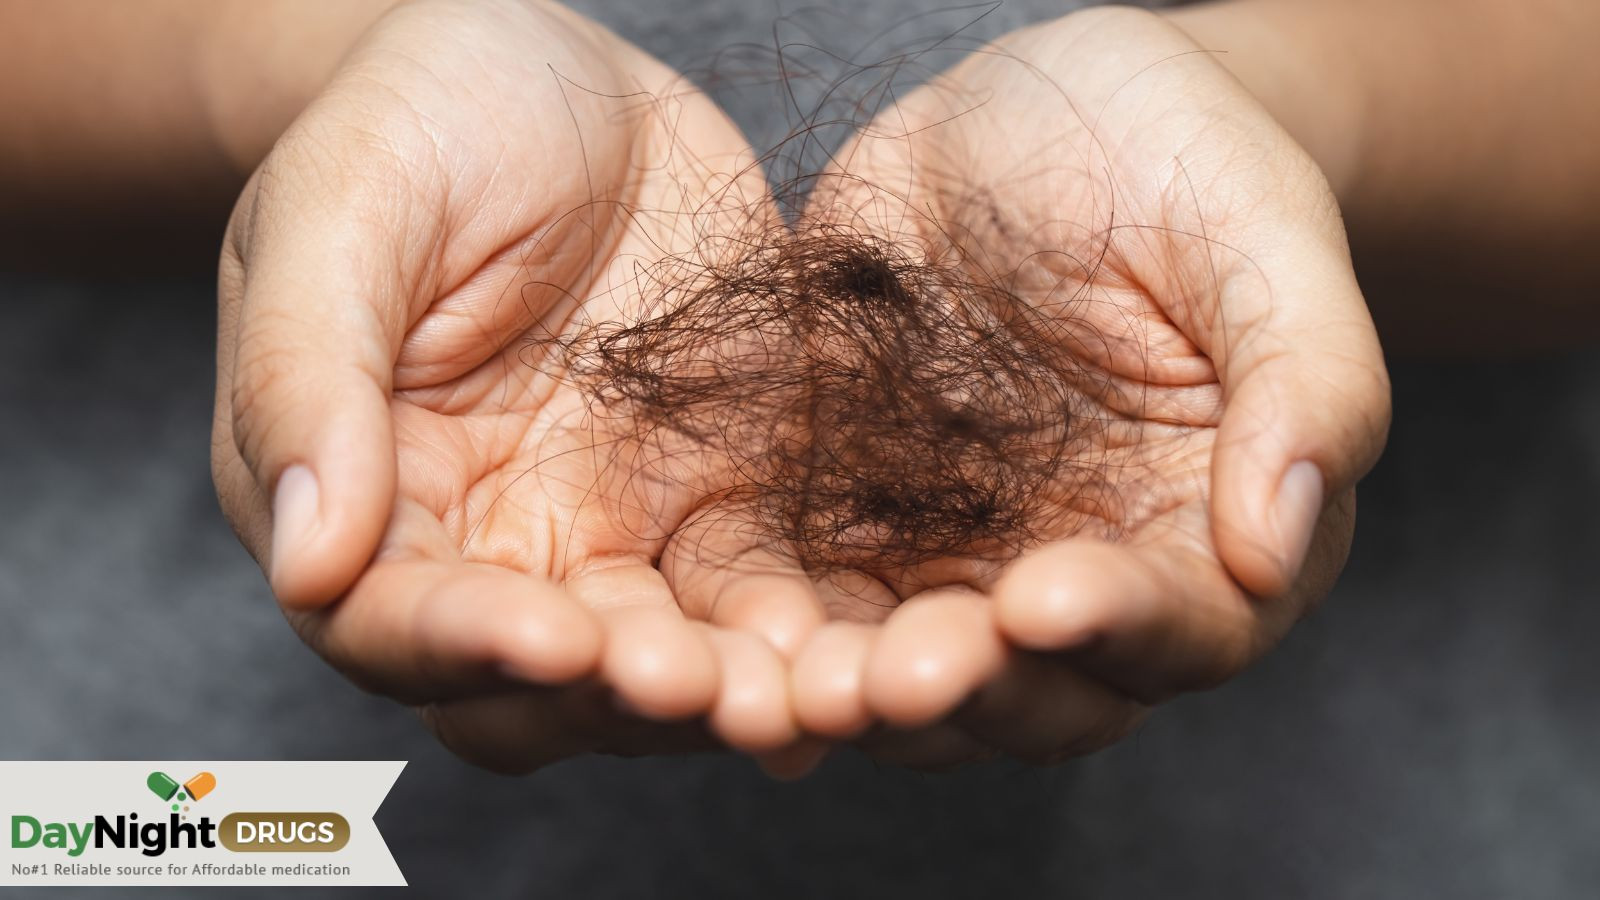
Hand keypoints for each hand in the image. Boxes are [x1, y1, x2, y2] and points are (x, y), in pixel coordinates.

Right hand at [212, 0, 807, 771]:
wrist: (560, 78)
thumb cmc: (417, 122)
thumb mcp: (339, 215)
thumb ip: (306, 378)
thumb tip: (309, 560)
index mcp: (370, 495)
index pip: (392, 621)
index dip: (467, 646)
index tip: (554, 638)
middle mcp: (489, 541)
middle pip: (532, 682)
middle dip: (609, 698)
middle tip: (689, 685)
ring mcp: (612, 528)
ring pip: (655, 662)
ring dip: (718, 693)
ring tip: (787, 694)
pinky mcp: (716, 498)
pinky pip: (758, 589)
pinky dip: (796, 631)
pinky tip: (847, 646)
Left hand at [787, 6, 1390, 765]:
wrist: (1040, 116)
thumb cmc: (1184, 164)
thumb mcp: (1263, 241)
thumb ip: (1308, 384)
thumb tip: (1279, 543)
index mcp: (1208, 535)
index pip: (1182, 626)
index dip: (1118, 627)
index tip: (1047, 600)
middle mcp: (1083, 576)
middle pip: (1038, 692)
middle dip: (971, 690)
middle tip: (901, 676)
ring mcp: (957, 558)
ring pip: (910, 671)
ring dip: (856, 691)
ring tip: (801, 681)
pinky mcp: (852, 519)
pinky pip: (805, 595)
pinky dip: (766, 630)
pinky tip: (719, 639)